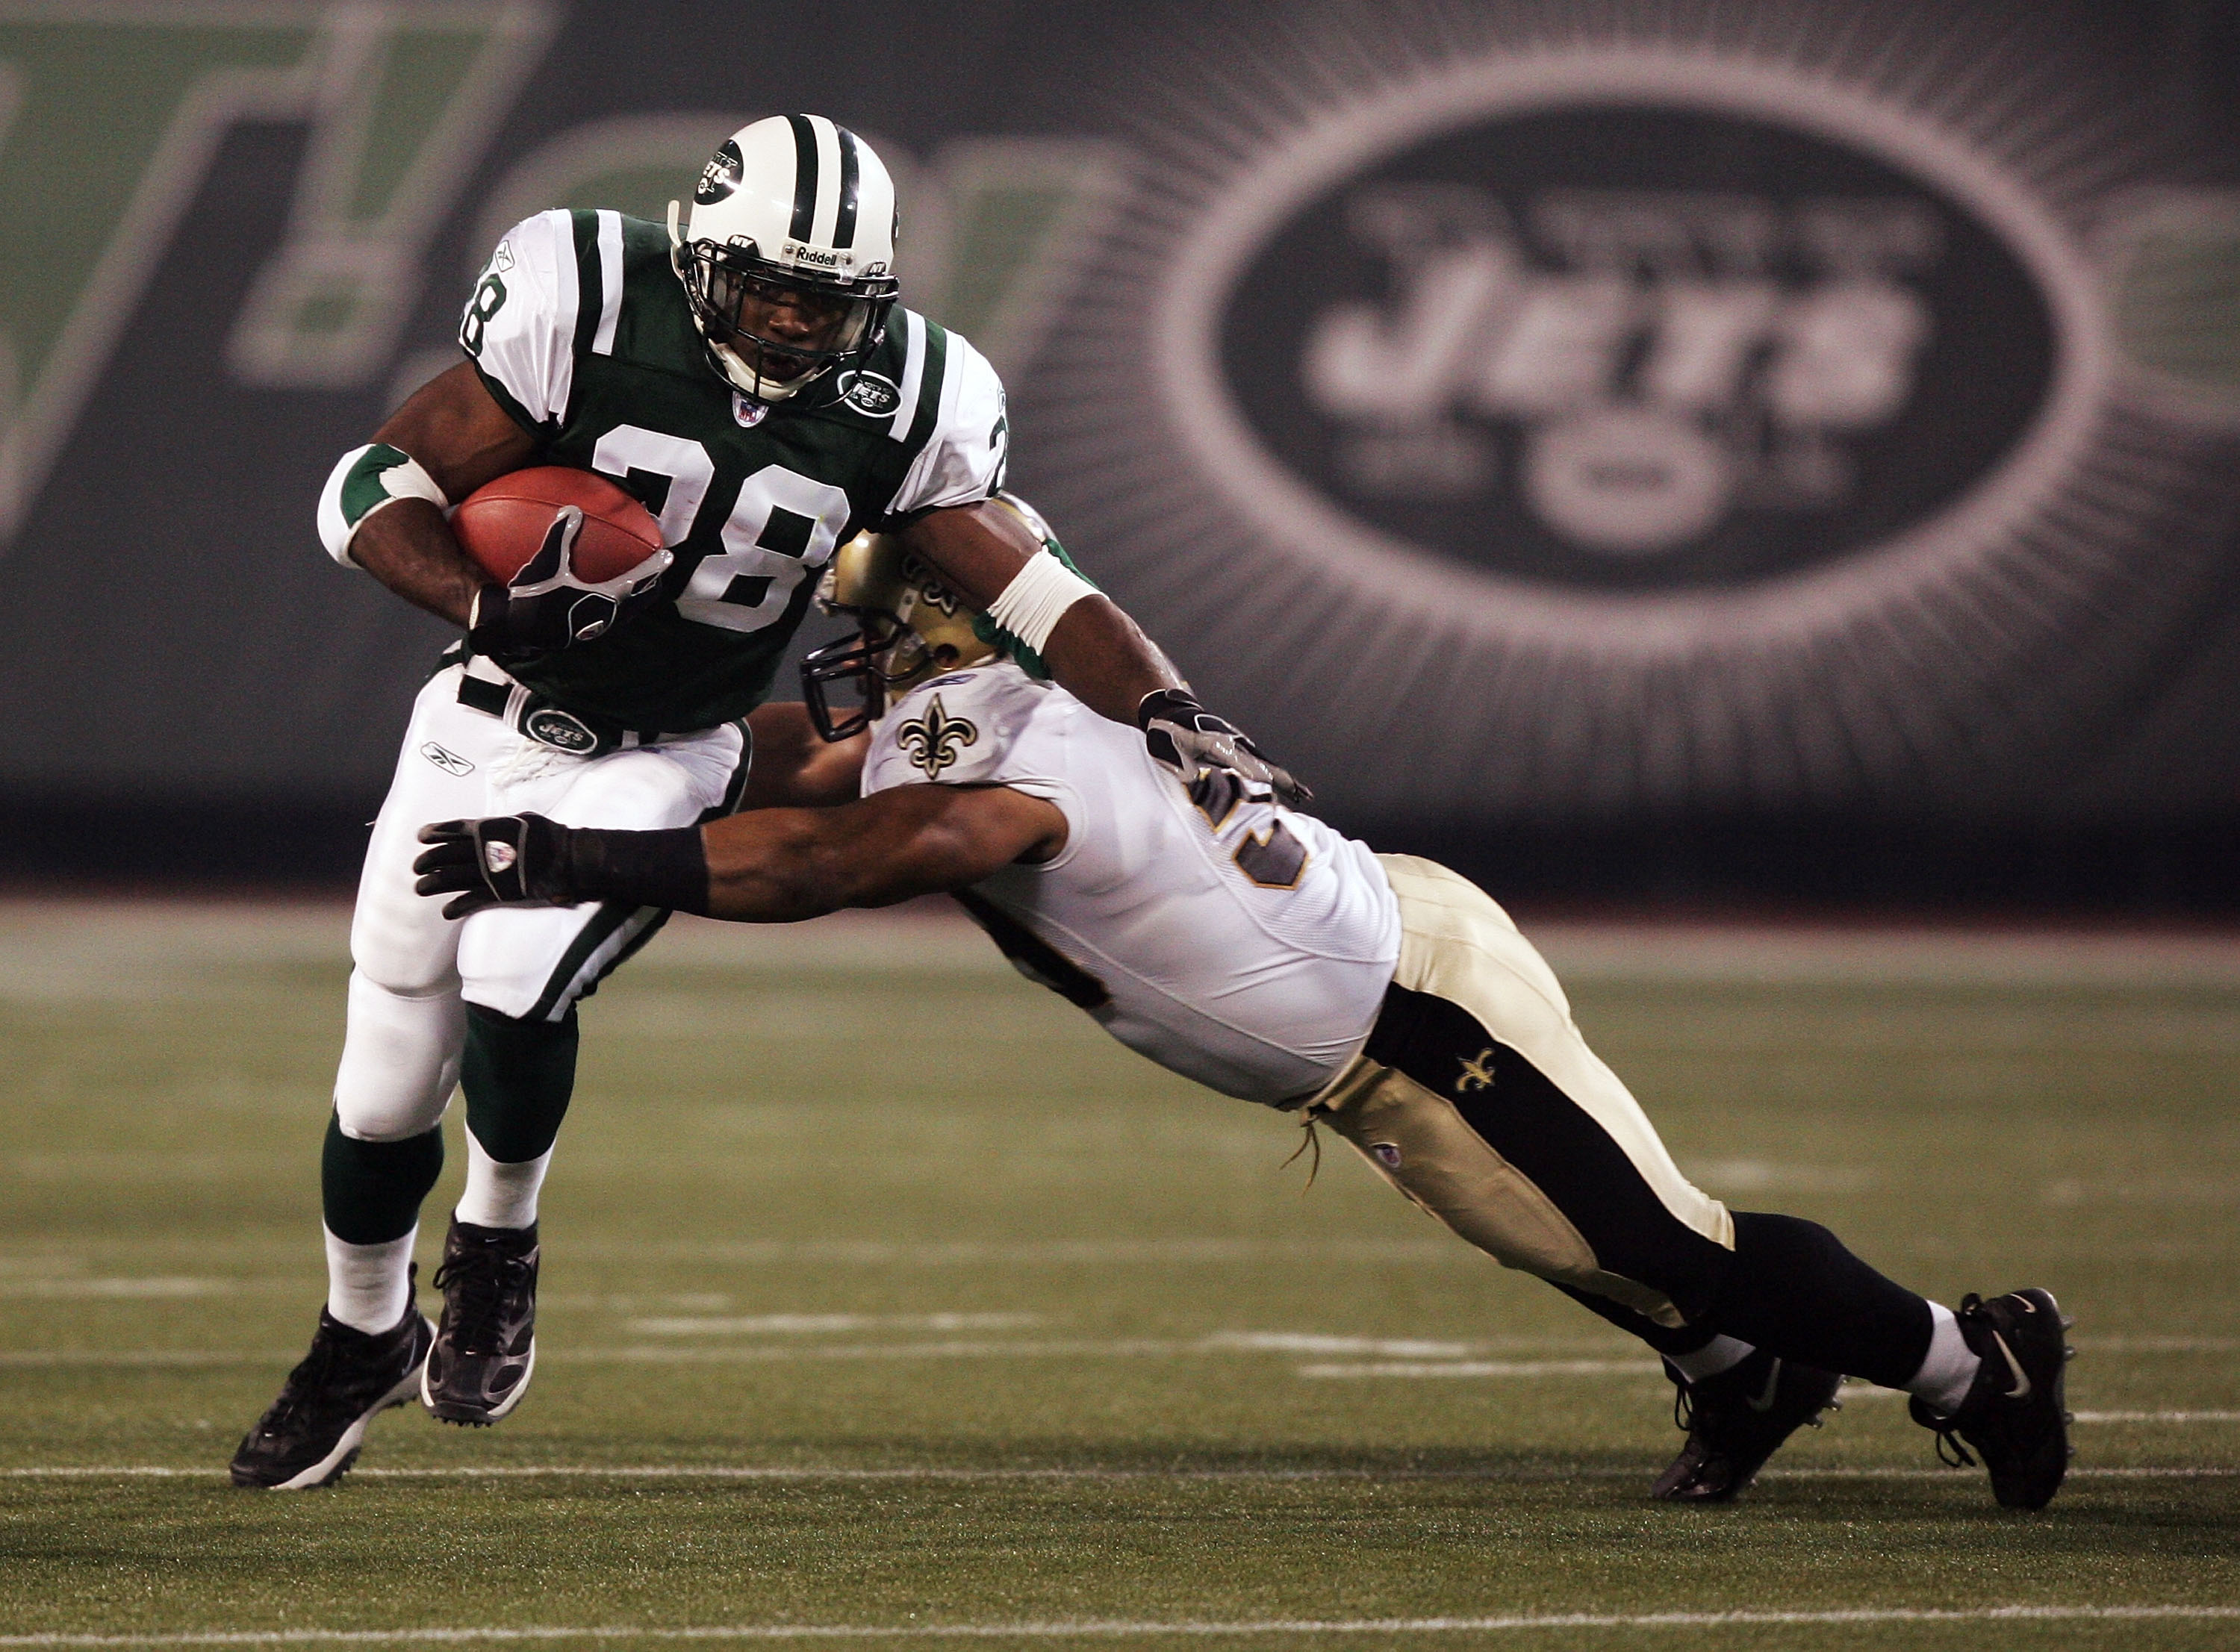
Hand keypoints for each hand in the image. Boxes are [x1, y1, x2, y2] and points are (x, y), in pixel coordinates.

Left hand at [413, 814, 579, 918]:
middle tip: (417, 867)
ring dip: (434, 883)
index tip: (421, 836)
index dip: (437, 832)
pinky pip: (474, 901)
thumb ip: (506, 823)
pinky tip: (447, 912)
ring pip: (454, 878)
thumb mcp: (528, 820)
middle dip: (430, 860)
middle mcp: (487, 850)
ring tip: (420, 888)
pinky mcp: (502, 892)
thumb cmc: (554, 837)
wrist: (571, 859)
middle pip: (449, 854)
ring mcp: (493, 873)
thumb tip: (494, 825)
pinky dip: (458, 907)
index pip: (458, 829)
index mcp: (493, 830)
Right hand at [467, 507, 670, 664]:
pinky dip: (611, 605)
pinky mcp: (582, 633)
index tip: (669, 555)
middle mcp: (606, 616)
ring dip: (634, 599)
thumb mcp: (546, 563)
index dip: (654, 567)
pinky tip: (598, 598)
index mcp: (605, 599)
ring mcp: (595, 628)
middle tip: (658, 574)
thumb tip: (571, 509)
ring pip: (625, 613)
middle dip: (650, 586)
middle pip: (640, 601)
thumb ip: (560, 536)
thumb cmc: (533, 596)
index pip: (639, 580)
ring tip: (636, 587)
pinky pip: (606, 617)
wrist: (515, 631)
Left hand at [1137, 689, 1310, 806]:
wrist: (1173, 714)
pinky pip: (1262, 765)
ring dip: (1286, 781)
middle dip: (1284, 781)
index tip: (1274, 789)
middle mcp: (1234, 744)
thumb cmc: (1169, 735)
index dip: (1259, 776)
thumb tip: (1193, 781)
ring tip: (1304, 795)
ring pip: (1268, 765)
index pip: (1243, 763)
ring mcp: (1239, 746)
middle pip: (1265, 764)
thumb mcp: (1170, 750)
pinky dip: (1277, 777)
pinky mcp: (1239, 751)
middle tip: (1303, 796)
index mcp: (1218, 745)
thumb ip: (1182, 766)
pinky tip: (1287, 788)